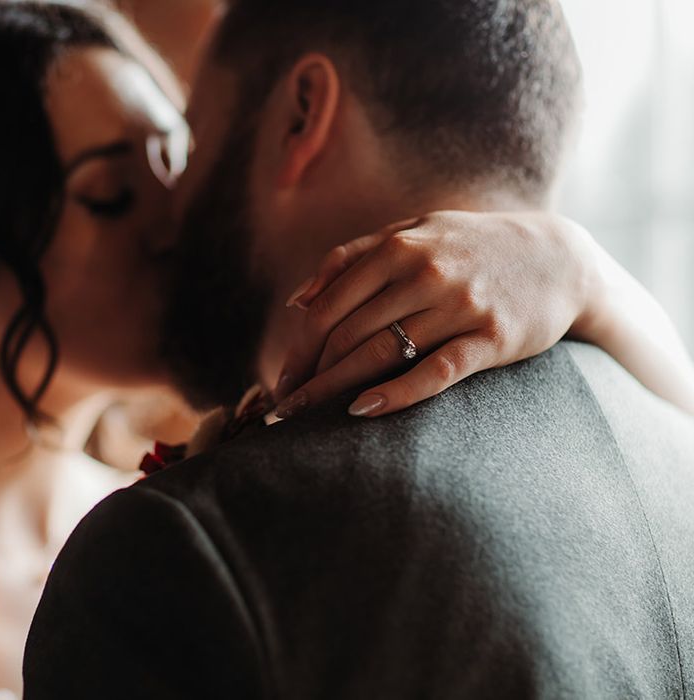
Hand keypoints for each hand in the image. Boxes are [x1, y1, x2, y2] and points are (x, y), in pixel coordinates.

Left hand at [274, 211, 591, 417]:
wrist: (558, 258)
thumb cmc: (471, 247)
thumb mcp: (414, 232)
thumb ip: (353, 257)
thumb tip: (297, 301)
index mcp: (399, 246)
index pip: (330, 304)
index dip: (299, 345)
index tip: (283, 376)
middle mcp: (425, 273)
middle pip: (348, 332)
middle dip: (309, 373)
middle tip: (285, 405)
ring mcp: (459, 306)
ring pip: (382, 352)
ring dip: (335, 387)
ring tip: (304, 416)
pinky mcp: (490, 339)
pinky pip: (435, 372)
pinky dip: (396, 393)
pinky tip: (362, 410)